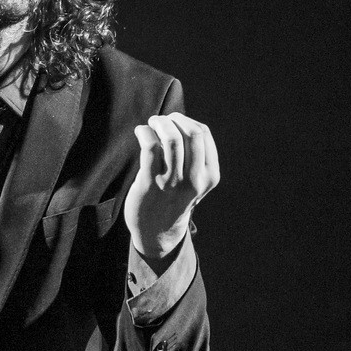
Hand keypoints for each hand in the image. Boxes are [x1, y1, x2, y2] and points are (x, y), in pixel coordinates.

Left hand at [124, 112, 219, 258]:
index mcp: (209, 175)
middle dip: (174, 120)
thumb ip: (196, 156)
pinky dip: (144, 132)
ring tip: (151, 124)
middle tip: (161, 121)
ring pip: (171, 138)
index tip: (174, 122)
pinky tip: (141, 132)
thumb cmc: (175, 197)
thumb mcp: (197, 181)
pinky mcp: (150, 184)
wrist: (157, 230)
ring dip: (158, 123)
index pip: (203, 134)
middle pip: (191, 133)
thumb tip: (179, 122)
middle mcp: (194, 179)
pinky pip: (150, 147)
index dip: (186, 121)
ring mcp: (172, 182)